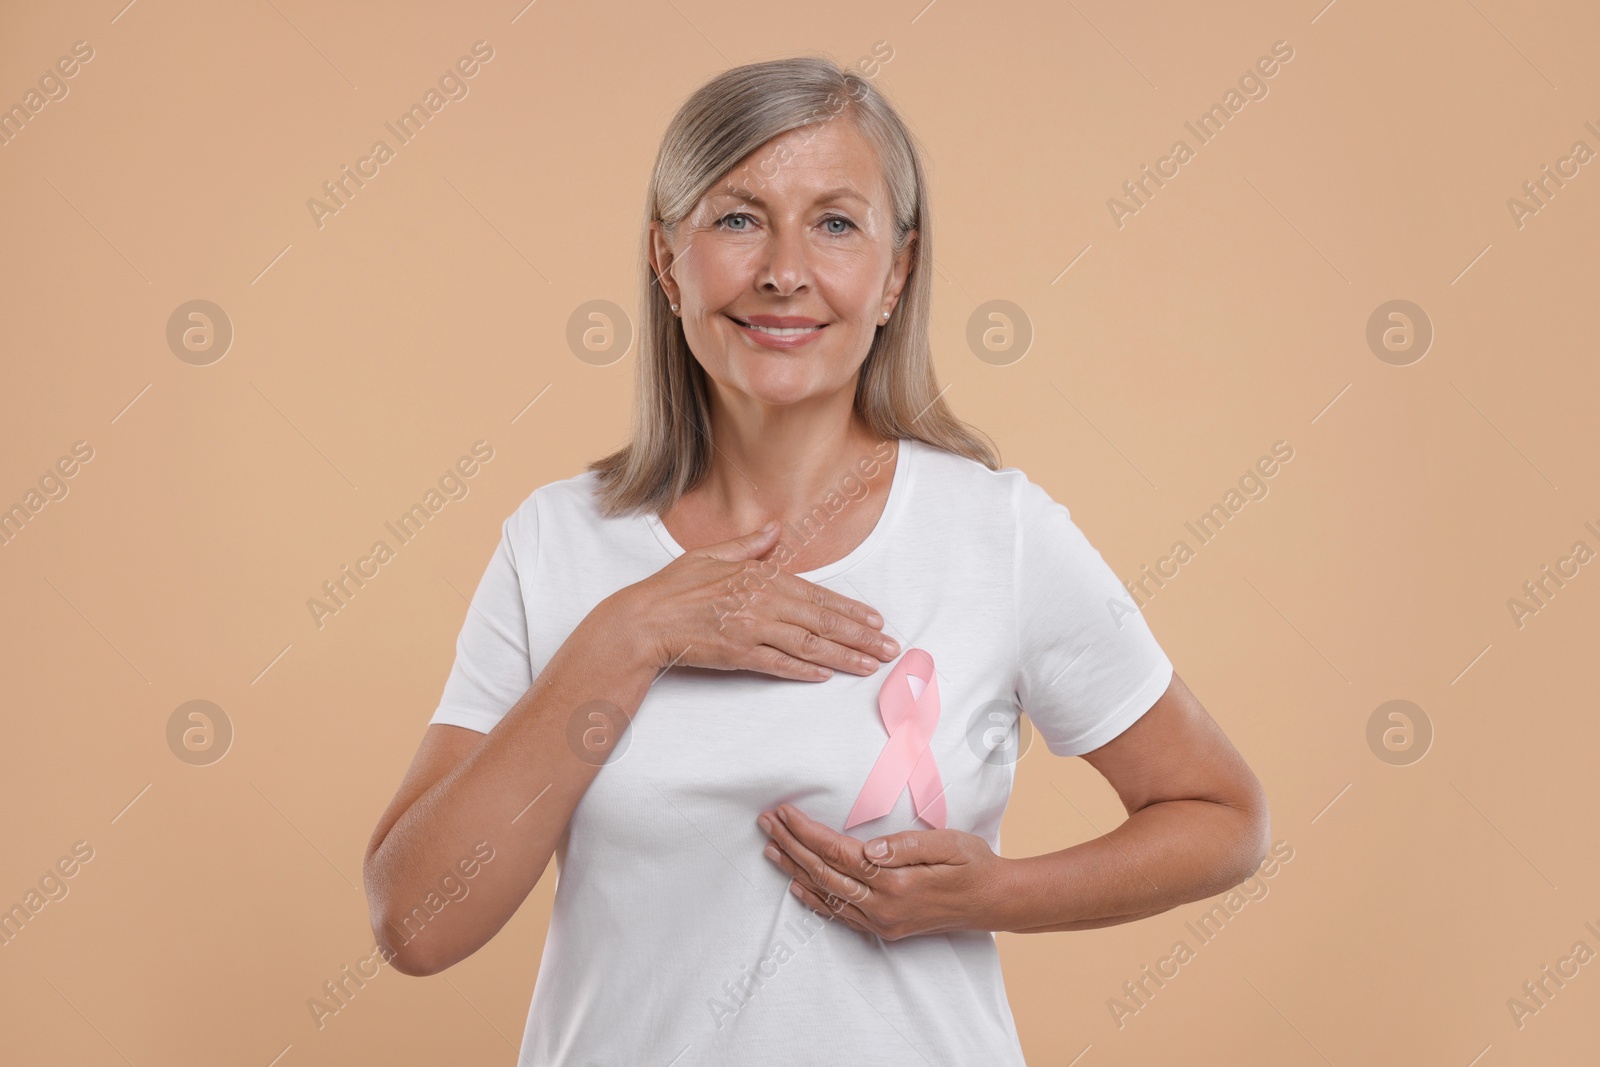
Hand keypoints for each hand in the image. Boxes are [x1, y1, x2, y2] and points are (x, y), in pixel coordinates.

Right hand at [612, 521, 899, 681]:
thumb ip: (748, 545)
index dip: (850, 608)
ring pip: (807, 644)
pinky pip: (777, 663)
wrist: (643, 619)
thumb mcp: (711, 554)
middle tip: (890, 649)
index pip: (815, 593)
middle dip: (860, 636)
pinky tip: (826, 676)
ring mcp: (750, 629)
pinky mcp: (736, 654)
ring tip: (871, 665)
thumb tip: (774, 529)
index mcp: (759, 576)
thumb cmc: (674, 587)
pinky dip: (803, 670)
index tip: (876, 620)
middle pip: (820, 621)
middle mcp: (760, 602)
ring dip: (843, 656)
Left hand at [755, 803, 1010, 939]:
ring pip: (827, 895)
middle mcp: (884, 906)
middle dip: (791, 846)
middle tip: (766, 823)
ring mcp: (883, 921)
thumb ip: (907, 845)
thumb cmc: (973, 864)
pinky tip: (797, 887)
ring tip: (770, 848)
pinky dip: (815, 900)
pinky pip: (841, 915)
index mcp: (898, 881)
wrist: (994, 902)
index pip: (839, 853)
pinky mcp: (885, 928)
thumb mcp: (949, 843)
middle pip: (824, 873)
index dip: (807, 833)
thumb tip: (870, 849)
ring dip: (795, 870)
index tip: (785, 813)